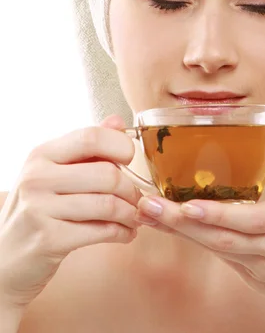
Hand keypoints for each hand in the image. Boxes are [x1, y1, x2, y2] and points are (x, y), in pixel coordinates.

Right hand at [0, 114, 142, 310]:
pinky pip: (101, 231)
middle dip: (131, 188)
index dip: (120, 145)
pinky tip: (125, 233)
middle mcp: (37, 177)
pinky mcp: (48, 240)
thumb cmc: (38, 209)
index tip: (129, 159)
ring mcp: (40, 209)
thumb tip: (118, 120)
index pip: (91, 137)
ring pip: (107, 204)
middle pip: (106, 173)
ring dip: (130, 213)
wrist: (5, 259)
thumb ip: (88, 147)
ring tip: (134, 217)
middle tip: (137, 199)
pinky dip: (122, 233)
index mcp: (42, 154)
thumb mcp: (55, 172)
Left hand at [136, 141, 264, 321]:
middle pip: (224, 238)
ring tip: (150, 214)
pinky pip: (220, 255)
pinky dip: (195, 241)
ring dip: (181, 233)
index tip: (188, 205)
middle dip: (182, 224)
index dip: (218, 215)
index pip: (252, 220)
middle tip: (149, 206)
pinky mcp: (252, 275)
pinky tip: (171, 226)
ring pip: (216, 249)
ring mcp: (261, 266)